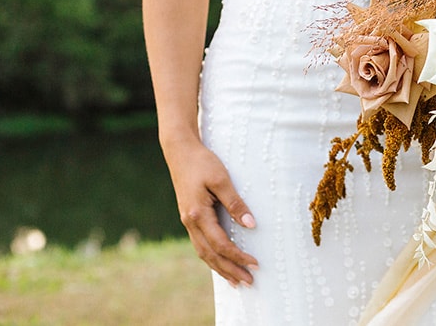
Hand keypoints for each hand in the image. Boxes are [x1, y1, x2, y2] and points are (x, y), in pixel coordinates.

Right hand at [162, 138, 258, 286]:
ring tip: (236, 280)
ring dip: (220, 268)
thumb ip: (235, 203)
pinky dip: (212, 257)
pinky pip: (201, 244)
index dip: (238, 256)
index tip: (255, 263)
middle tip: (249, 282)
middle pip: (211, 255)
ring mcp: (188, 222)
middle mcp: (190, 222)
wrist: (180, 152)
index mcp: (197, 214)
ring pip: (203, 253)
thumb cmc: (203, 162)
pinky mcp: (190, 218)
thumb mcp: (222, 179)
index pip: (221, 244)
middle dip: (230, 270)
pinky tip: (221, 262)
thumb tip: (251, 225)